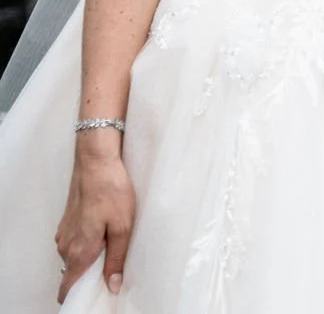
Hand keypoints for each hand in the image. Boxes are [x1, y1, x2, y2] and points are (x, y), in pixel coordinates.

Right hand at [56, 134, 134, 301]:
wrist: (96, 162)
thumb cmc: (111, 191)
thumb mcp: (123, 227)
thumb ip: (117, 259)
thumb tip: (113, 285)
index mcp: (78, 252)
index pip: (68, 287)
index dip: (80, 296)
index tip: (98, 296)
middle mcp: (66, 246)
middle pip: (74, 273)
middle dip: (92, 275)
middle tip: (116, 268)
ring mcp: (64, 234)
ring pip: (76, 256)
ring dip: (92, 256)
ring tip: (114, 245)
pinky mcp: (67, 222)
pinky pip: (76, 242)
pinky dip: (88, 243)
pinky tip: (106, 231)